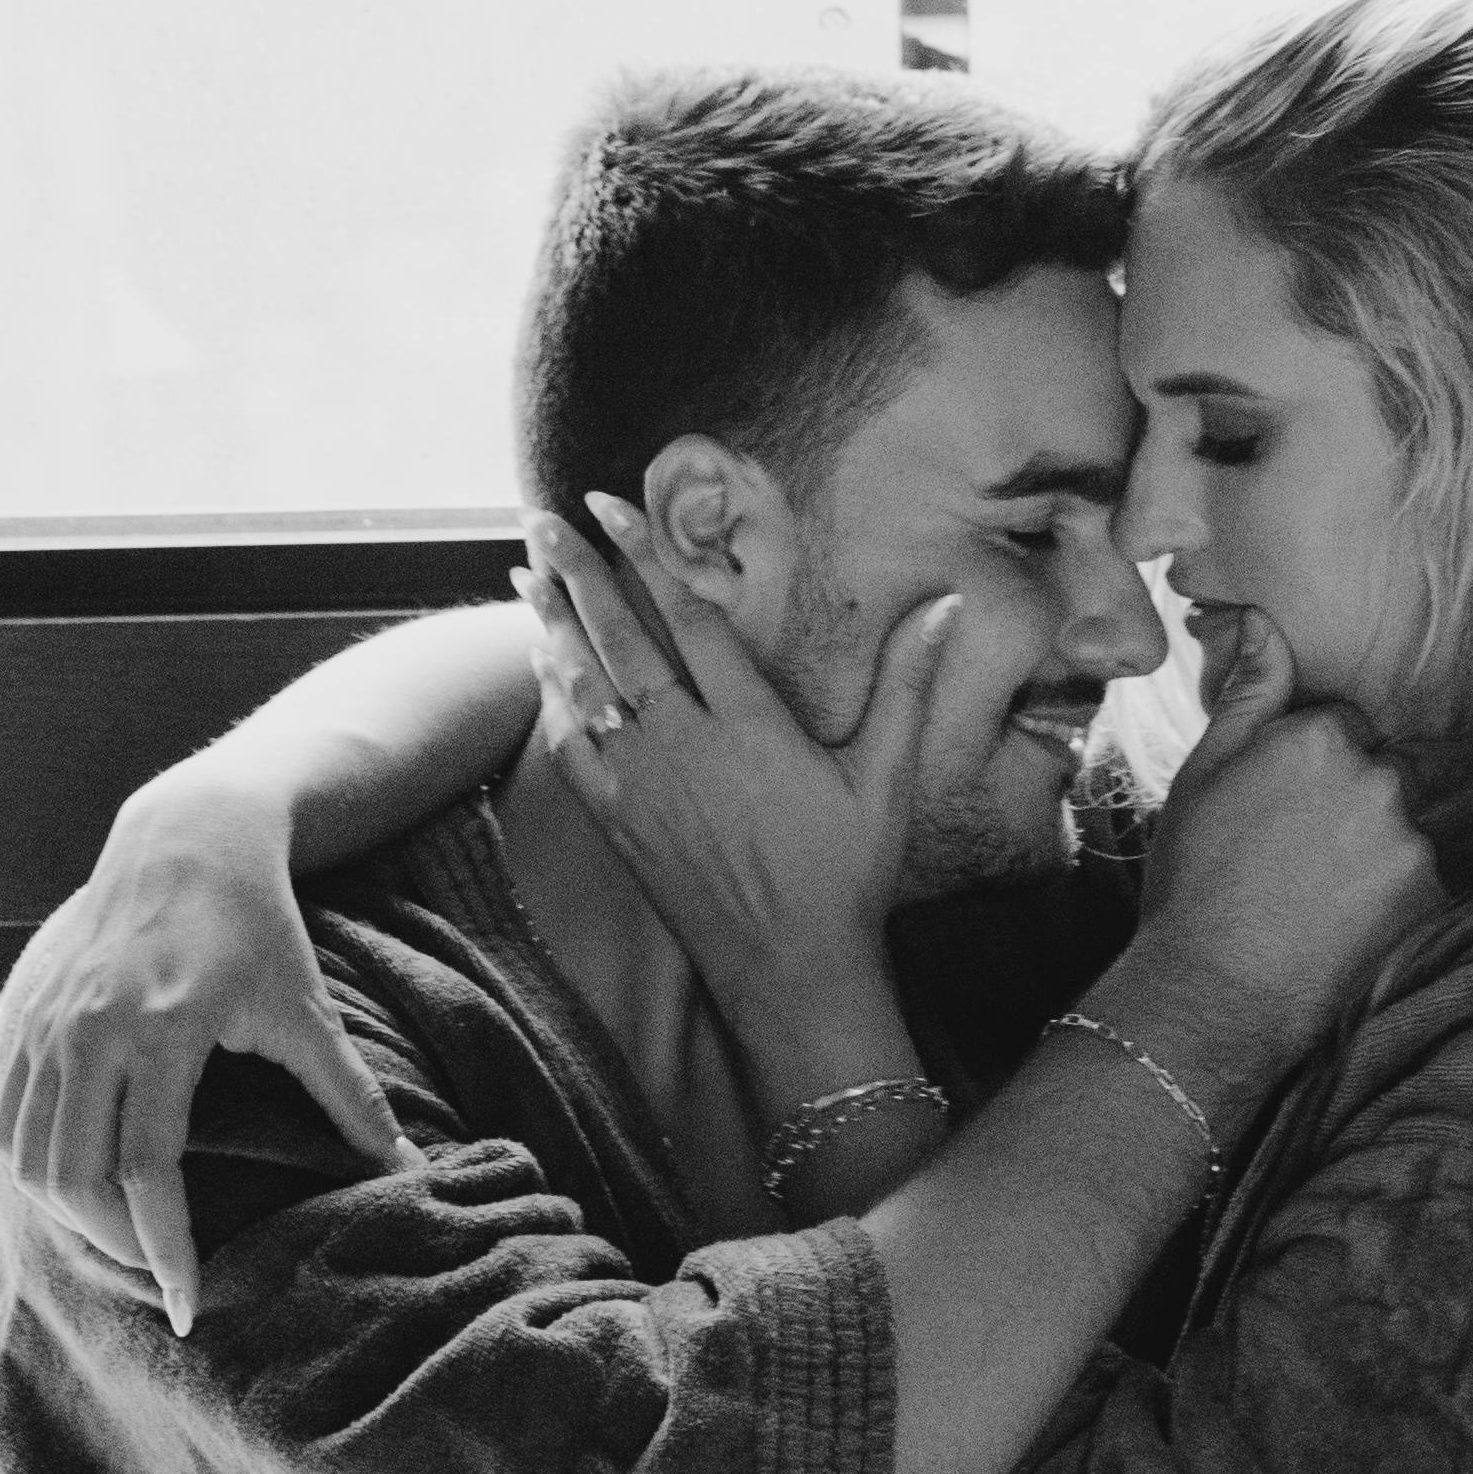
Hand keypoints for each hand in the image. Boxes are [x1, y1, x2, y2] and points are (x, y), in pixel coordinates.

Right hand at [0, 779, 394, 1334]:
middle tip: (161, 1267)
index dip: (167, 1247)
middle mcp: (94, 1027)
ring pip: (30, 1157)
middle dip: (116, 1243)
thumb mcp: (305, 1007)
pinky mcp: (25, 1014)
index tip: (189, 1301)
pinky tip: (80, 1185)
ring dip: (72, 1213)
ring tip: (124, 1232)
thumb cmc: (259, 926)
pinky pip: (8, 1120)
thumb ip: (348, 1093)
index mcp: (166, 1028)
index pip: (150, 1168)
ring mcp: (50, 1020)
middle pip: (77, 1177)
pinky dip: (36, 1168)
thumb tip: (405, 1166)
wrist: (187, 838)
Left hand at [537, 499, 951, 1085]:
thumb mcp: (885, 778)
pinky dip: (554, 702)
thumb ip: (907, 685)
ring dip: (554, 624)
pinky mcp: (622, 824)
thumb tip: (948, 604)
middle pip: (623, 639)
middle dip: (580, 572)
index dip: (651, 554)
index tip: (616, 504)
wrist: (789, 969)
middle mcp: (688, 746)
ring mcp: (647, 786)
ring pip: (587, 687)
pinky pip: (573, 750)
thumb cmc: (845, 873)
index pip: (692, 617)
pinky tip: (542, 666)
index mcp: (752, 724)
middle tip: (544, 519)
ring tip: (525, 571)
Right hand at [1122, 626, 1435, 1089]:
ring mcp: (1410, 841)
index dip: (1314, 763)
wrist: (1210, 992)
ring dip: (1377, 848)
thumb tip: (1262, 619)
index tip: (1286, 806)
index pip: (1345, 724)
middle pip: (1386, 769)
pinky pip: (1422, 878)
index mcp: (1321, 738)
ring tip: (1320, 895)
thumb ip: (1250, 692)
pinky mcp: (1430, 898)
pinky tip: (1345, 923)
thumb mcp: (1203, 773)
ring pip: (1406, 825)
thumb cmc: (1193, 880)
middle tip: (1303, 853)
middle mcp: (1378, 779)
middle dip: (1357, 800)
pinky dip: (1393, 895)